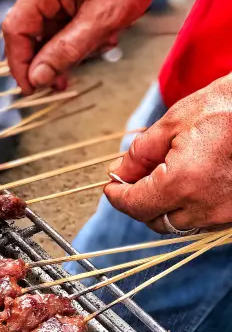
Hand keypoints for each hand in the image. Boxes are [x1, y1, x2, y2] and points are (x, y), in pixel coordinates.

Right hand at [2, 0, 158, 93]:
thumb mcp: (101, 18)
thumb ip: (66, 50)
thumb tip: (37, 78)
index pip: (16, 30)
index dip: (19, 64)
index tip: (31, 89)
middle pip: (31, 36)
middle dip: (48, 63)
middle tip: (61, 83)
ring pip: (49, 37)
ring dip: (71, 53)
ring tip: (99, 48)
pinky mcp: (71, 1)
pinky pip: (65, 30)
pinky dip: (81, 42)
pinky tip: (103, 39)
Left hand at [105, 73, 231, 232]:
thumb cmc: (223, 107)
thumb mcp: (171, 123)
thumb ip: (139, 154)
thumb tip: (119, 173)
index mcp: (184, 182)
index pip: (136, 205)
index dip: (117, 197)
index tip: (110, 187)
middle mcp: (205, 206)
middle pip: (154, 221)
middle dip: (137, 203)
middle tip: (132, 181)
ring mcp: (224, 213)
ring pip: (177, 224)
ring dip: (160, 207)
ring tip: (157, 179)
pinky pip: (200, 220)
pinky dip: (183, 207)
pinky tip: (182, 185)